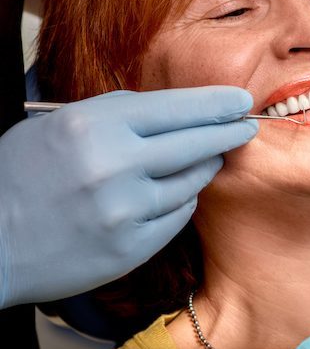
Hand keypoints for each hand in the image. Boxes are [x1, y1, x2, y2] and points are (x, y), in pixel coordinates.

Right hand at [0, 87, 256, 308]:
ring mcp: (125, 210)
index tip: (240, 100)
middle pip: (196, 143)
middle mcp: (114, 166)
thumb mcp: (63, 124)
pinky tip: (179, 191)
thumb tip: (175, 111)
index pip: (176, 107)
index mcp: (95, 125)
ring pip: (192, 181)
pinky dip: (182, 200)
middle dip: (228, 132)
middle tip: (247, 126)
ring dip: (206, 165)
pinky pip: (177, 215)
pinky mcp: (130, 248)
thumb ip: (120, 113)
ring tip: (211, 156)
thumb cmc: (22, 174)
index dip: (215, 103)